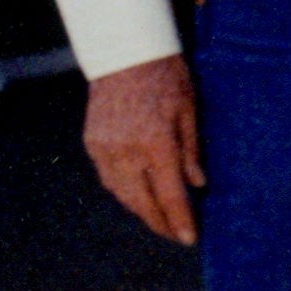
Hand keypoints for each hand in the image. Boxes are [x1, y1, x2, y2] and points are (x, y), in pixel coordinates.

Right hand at [82, 56, 201, 245]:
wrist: (124, 50)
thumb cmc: (165, 74)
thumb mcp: (189, 109)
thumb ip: (191, 151)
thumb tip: (197, 185)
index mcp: (156, 143)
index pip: (170, 195)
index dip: (179, 221)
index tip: (189, 240)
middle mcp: (127, 151)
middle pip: (143, 202)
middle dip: (160, 223)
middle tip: (175, 235)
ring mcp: (106, 149)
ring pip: (123, 195)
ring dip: (141, 210)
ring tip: (159, 219)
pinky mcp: (93, 143)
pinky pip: (108, 179)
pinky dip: (124, 191)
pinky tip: (136, 195)